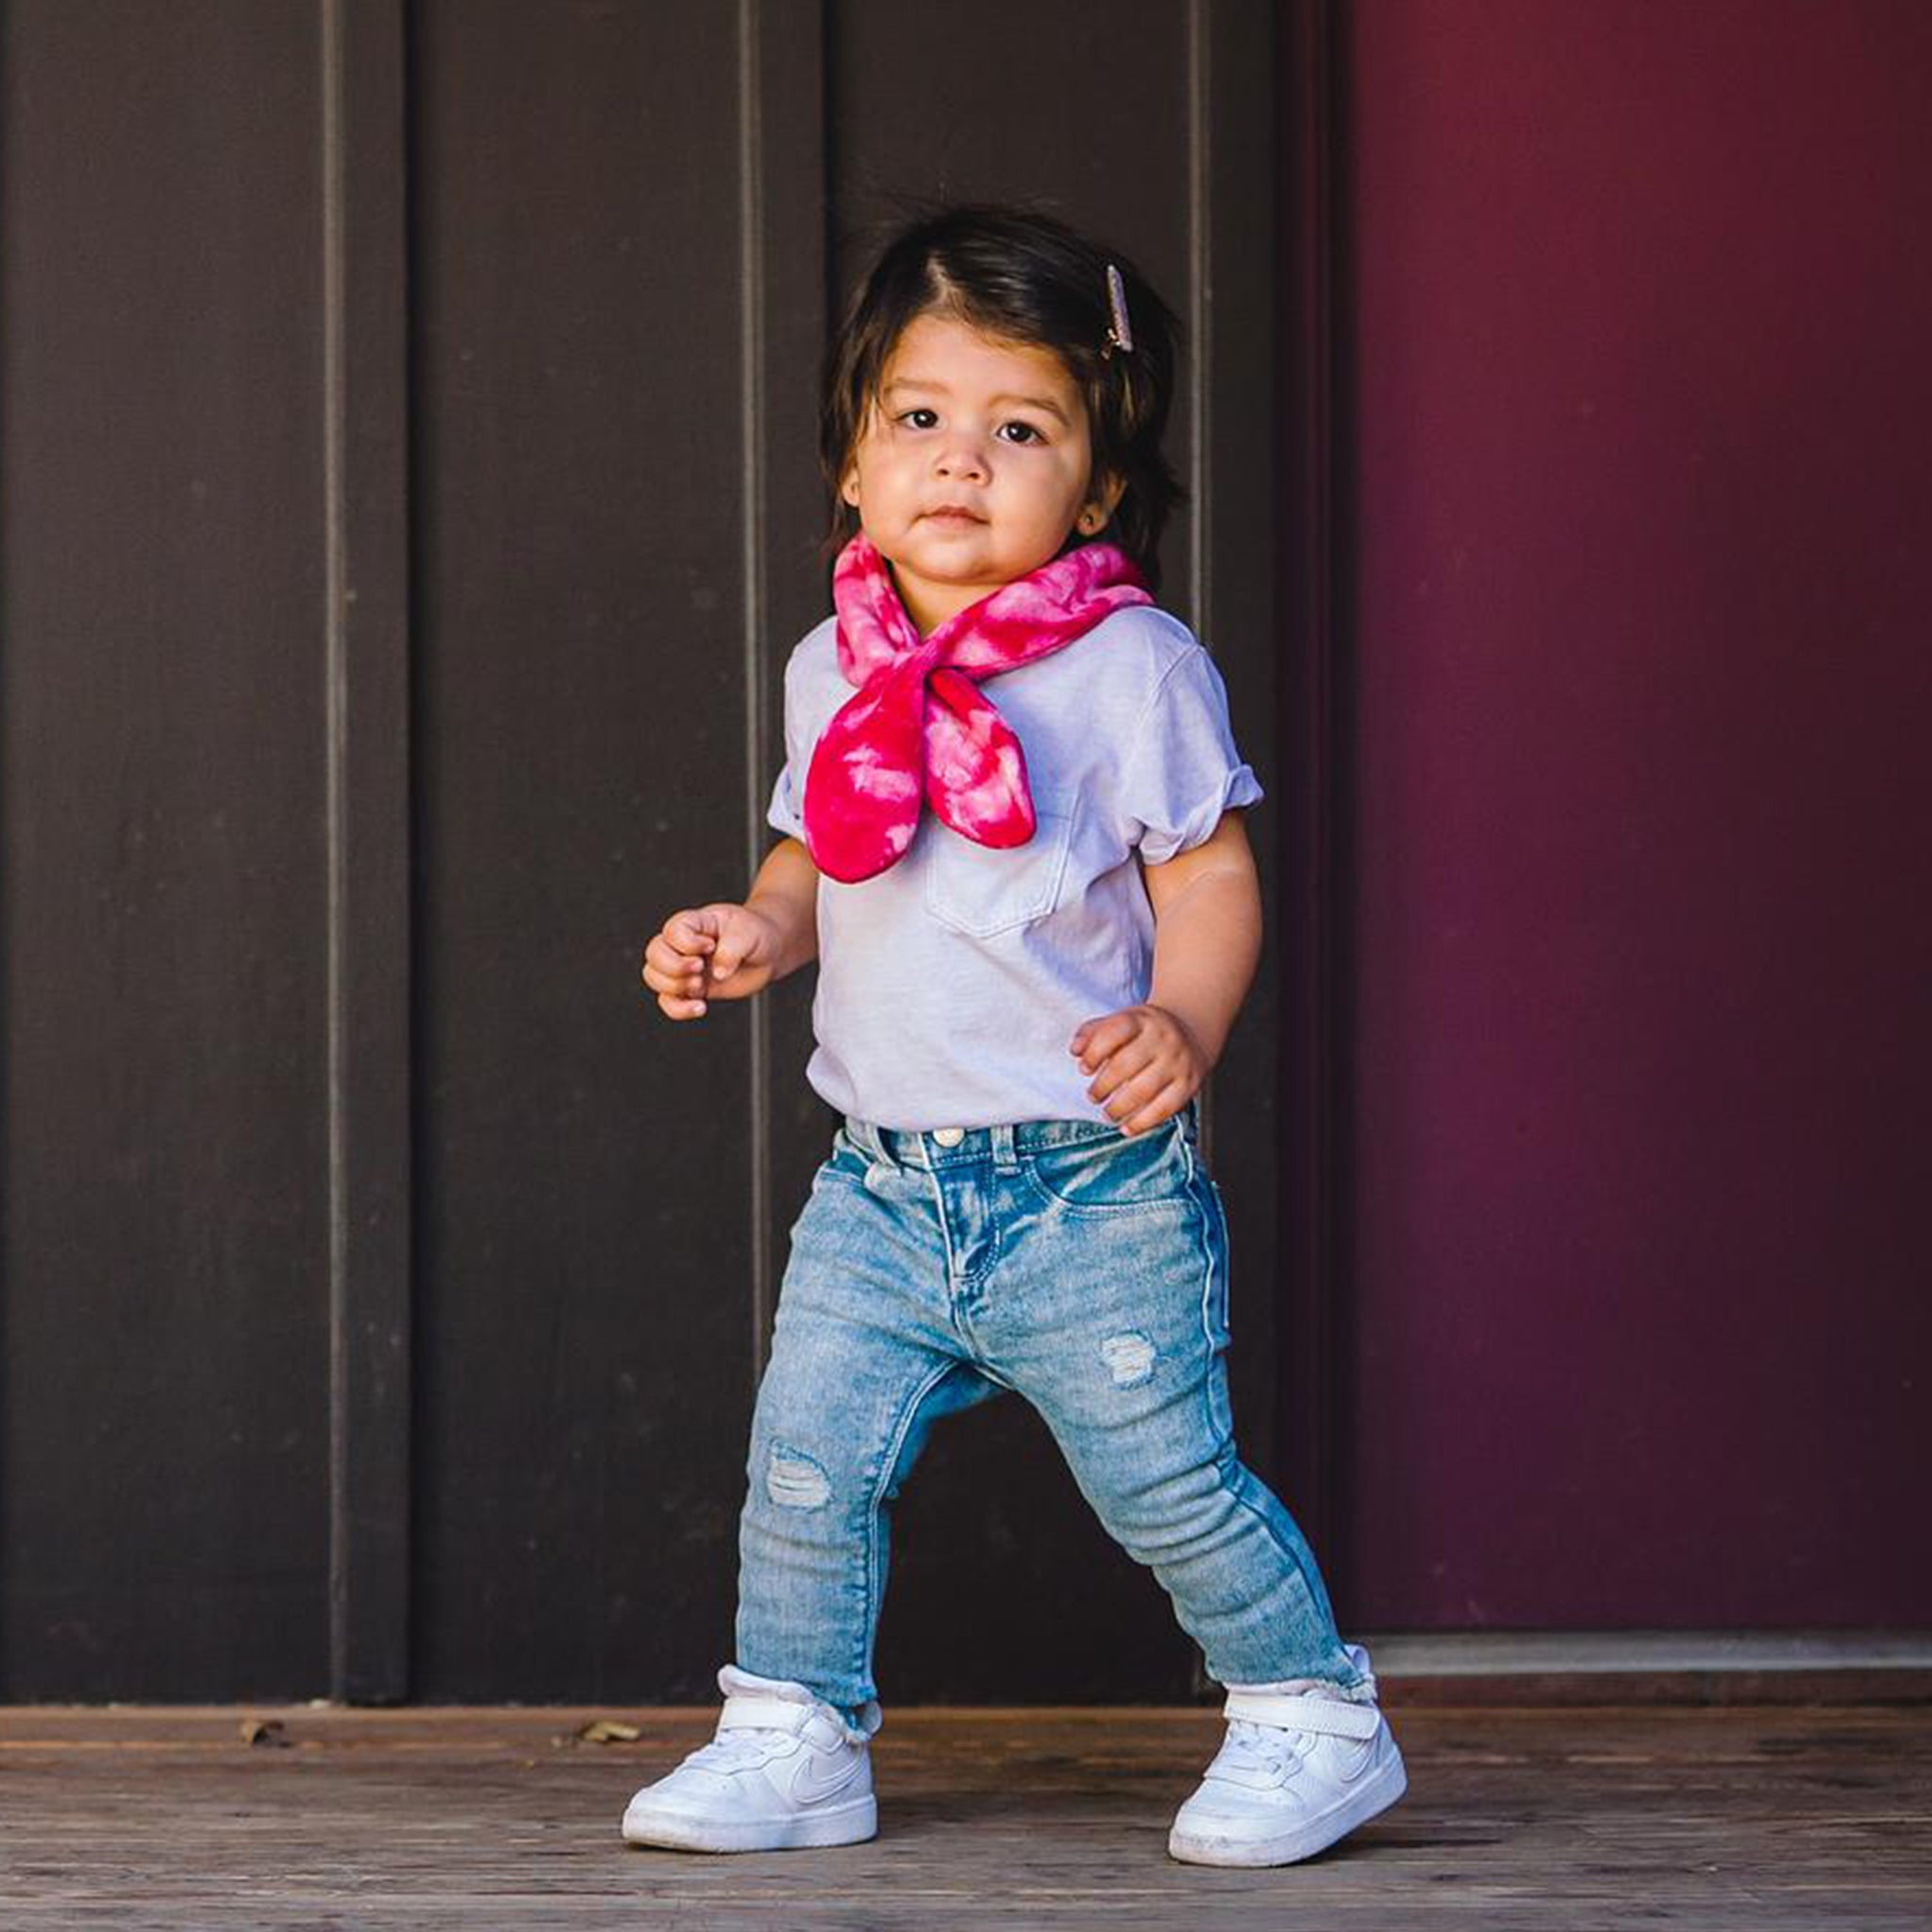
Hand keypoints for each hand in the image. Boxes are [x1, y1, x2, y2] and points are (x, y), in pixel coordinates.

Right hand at [641, 903, 781, 1018]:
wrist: (769, 952)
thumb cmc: (756, 933)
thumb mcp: (748, 933)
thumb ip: (732, 949)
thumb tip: (718, 973)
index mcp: (695, 923)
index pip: (672, 930)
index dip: (687, 943)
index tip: (711, 946)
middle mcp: (684, 945)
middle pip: (654, 953)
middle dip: (674, 967)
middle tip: (700, 968)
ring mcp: (685, 967)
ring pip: (654, 977)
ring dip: (674, 987)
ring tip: (700, 985)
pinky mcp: (692, 989)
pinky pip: (668, 1002)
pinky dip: (678, 1009)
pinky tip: (700, 1007)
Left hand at [1069, 1003, 1208, 1134]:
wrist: (1190, 1032)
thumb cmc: (1145, 1032)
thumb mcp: (1121, 1021)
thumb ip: (1093, 1033)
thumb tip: (1076, 1050)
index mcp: (1141, 1020)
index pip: (1114, 1032)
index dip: (1094, 1053)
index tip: (1084, 1068)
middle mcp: (1162, 1039)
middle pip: (1125, 1065)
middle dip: (1102, 1086)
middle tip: (1093, 1097)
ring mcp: (1177, 1062)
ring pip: (1144, 1090)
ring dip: (1119, 1108)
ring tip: (1108, 1114)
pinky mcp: (1188, 1085)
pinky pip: (1164, 1109)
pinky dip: (1142, 1123)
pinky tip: (1127, 1127)